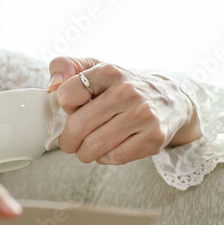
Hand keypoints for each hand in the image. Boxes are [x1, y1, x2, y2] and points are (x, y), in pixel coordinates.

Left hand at [47, 57, 201, 164]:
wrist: (171, 100)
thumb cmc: (123, 87)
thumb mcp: (96, 68)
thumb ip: (65, 67)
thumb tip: (53, 85)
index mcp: (109, 71)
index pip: (67, 94)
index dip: (64, 106)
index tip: (72, 109)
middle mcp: (128, 91)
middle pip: (78, 125)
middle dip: (68, 140)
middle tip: (69, 143)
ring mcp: (143, 115)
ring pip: (94, 146)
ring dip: (84, 152)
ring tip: (88, 147)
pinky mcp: (154, 138)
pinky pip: (114, 157)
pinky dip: (105, 158)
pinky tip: (109, 149)